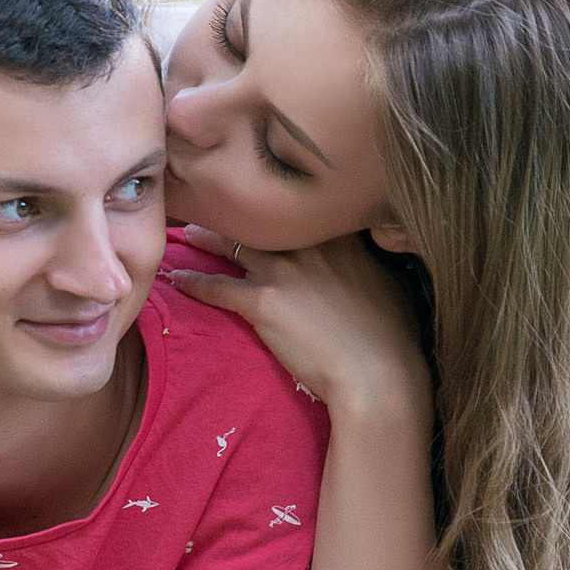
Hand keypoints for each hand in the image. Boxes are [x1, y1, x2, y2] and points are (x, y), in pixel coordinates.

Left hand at [168, 227, 429, 419]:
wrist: (378, 372)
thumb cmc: (392, 336)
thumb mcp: (390, 284)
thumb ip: (369, 262)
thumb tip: (365, 261)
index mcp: (340, 237)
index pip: (297, 209)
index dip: (275, 204)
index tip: (261, 198)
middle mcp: (307, 245)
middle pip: (259, 219)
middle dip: (235, 210)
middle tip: (214, 203)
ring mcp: (283, 270)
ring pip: (232, 244)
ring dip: (207, 238)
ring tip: (189, 232)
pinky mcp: (262, 302)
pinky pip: (216, 286)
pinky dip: (194, 282)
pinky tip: (177, 279)